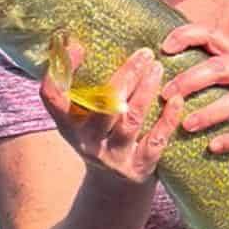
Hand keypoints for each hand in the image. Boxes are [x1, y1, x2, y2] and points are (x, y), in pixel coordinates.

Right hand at [41, 43, 184, 183]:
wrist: (115, 189)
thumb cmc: (102, 138)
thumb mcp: (84, 119)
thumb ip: (85, 87)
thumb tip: (82, 39)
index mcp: (68, 125)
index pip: (52, 96)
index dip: (61, 70)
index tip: (78, 46)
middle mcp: (87, 142)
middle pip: (102, 106)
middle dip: (125, 76)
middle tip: (144, 53)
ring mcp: (114, 157)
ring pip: (130, 120)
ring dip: (146, 91)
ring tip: (158, 67)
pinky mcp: (139, 168)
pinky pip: (155, 141)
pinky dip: (167, 119)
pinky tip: (176, 99)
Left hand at [159, 24, 228, 154]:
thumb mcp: (225, 78)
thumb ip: (200, 70)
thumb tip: (153, 67)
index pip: (212, 35)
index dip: (188, 36)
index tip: (164, 48)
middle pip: (221, 68)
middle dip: (190, 80)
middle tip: (166, 95)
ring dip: (209, 113)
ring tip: (187, 125)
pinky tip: (213, 146)